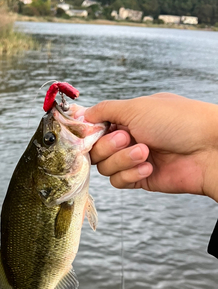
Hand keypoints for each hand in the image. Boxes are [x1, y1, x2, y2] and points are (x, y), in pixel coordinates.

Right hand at [85, 93, 217, 201]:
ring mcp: (133, 159)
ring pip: (105, 168)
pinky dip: (130, 174)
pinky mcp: (139, 178)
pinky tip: (149, 168)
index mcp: (126, 118)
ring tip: (145, 153)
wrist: (207, 150)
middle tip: (128, 138)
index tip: (90, 134)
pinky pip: (119, 181)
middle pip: (95, 151)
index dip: (89, 134)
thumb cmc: (178, 121)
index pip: (94, 129)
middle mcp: (127, 138)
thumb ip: (105, 110)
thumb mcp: (137, 106)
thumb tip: (82, 114)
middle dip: (109, 146)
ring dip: (123, 160)